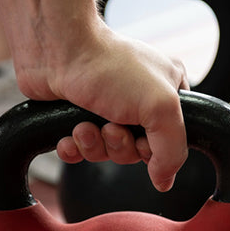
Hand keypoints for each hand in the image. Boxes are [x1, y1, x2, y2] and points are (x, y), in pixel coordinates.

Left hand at [18, 21, 189, 192]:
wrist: (56, 49)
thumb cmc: (109, 67)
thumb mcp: (161, 107)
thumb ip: (173, 150)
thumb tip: (165, 181)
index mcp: (167, 91)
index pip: (172, 139)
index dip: (154, 148)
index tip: (142, 138)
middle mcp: (138, 100)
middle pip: (137, 151)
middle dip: (120, 146)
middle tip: (110, 127)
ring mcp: (105, 107)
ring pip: (107, 152)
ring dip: (95, 146)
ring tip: (84, 126)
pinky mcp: (75, 116)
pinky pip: (80, 150)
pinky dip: (74, 148)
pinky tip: (69, 134)